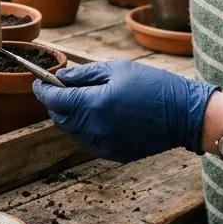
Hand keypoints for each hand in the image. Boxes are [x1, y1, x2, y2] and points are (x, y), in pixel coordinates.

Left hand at [32, 60, 217, 161]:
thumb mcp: (117, 69)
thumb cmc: (153, 85)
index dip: (42, 90)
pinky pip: (89, 141)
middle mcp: (94, 128)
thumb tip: (60, 77)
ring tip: (84, 100)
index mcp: (94, 104)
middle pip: (60, 118)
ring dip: (71, 116)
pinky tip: (100, 116)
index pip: (54, 100)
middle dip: (56, 103)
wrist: (184, 114)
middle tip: (62, 88)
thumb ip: (83, 75)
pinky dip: (86, 128)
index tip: (38, 81)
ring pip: (73, 131)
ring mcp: (104, 145)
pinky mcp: (114, 154)